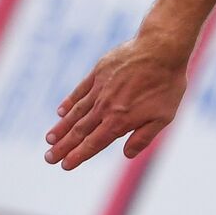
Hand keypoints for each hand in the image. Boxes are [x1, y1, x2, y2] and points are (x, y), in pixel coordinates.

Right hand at [44, 30, 188, 169]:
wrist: (161, 49)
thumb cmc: (167, 84)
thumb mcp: (163, 116)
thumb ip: (143, 137)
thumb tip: (127, 154)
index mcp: (120, 120)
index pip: (94, 143)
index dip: (78, 155)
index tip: (64, 165)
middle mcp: (105, 107)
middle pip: (79, 131)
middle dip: (63, 146)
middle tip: (48, 158)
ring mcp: (99, 88)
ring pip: (76, 112)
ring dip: (61, 127)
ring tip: (49, 139)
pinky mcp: (98, 72)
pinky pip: (80, 90)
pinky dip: (69, 102)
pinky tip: (61, 111)